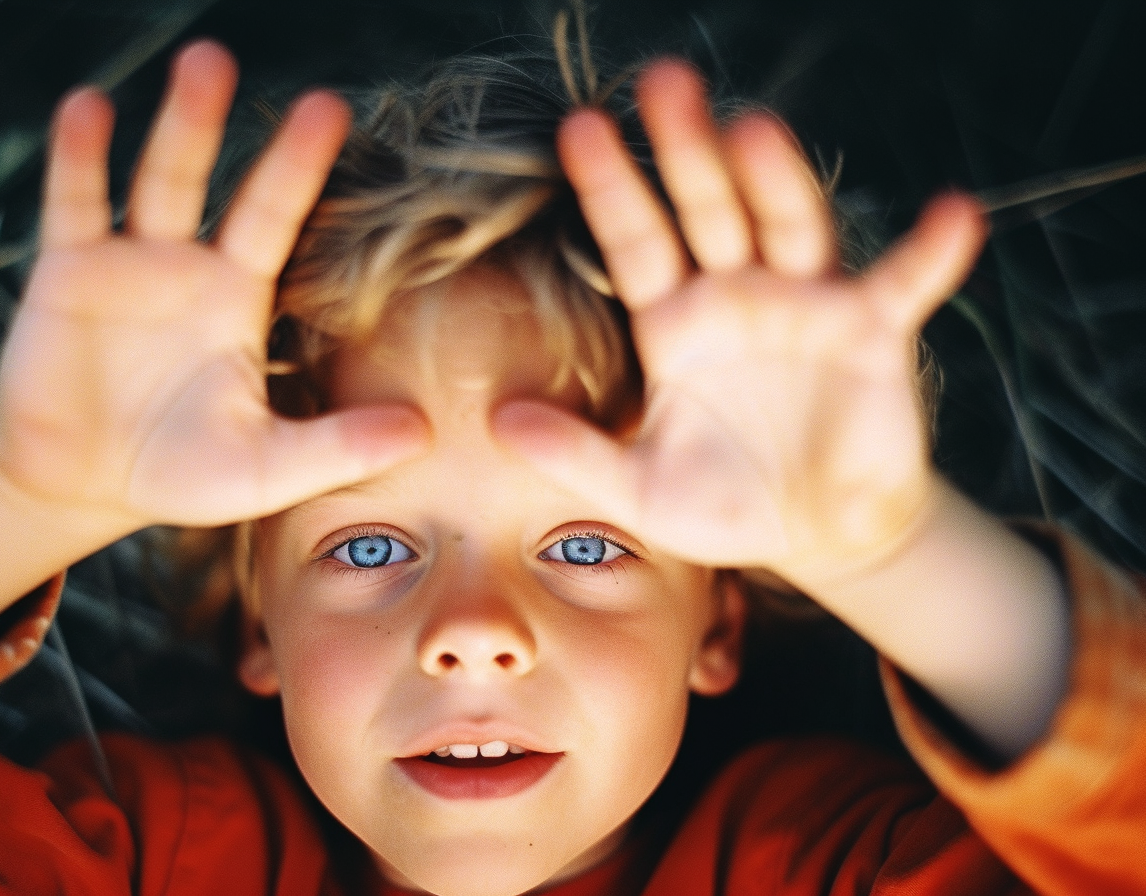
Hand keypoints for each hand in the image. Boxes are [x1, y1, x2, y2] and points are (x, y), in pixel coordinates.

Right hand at [0, 41, 427, 528]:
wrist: (79, 483)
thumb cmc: (180, 473)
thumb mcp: (265, 469)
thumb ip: (336, 450)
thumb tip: (424, 436)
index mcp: (243, 299)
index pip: (285, 224)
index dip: (309, 174)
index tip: (342, 117)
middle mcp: (195, 265)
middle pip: (233, 188)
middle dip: (269, 144)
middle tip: (316, 95)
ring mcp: (131, 260)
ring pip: (161, 180)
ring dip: (182, 125)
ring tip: (206, 62)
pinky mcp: (68, 269)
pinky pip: (76, 203)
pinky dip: (80, 158)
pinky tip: (89, 109)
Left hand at [494, 59, 987, 588]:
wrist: (817, 534)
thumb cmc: (723, 504)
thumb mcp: (639, 491)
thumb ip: (577, 455)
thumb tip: (500, 420)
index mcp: (672, 322)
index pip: (633, 240)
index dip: (610, 186)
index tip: (578, 126)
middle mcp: (734, 294)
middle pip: (707, 207)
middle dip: (685, 148)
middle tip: (660, 80)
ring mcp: (806, 303)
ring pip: (788, 224)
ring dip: (774, 178)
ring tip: (752, 127)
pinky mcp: (873, 331)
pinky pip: (905, 283)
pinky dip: (931, 251)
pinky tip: (954, 213)